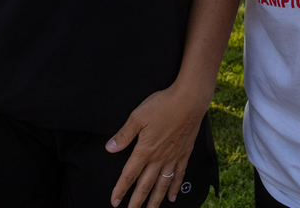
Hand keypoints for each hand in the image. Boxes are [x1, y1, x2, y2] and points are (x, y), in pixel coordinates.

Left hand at [107, 82, 207, 206]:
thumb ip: (123, 135)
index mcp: (145, 150)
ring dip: (155, 200)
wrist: (189, 101)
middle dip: (137, 201)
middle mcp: (159, 158)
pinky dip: (174, 188)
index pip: (129, 175)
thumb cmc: (162, 105)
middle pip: (146, 185)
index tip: (115, 202)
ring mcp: (173, 157)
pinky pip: (179, 175)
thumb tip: (109, 148)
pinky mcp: (184, 153)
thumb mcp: (137, 117)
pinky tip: (171, 197)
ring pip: (162, 185)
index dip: (121, 189)